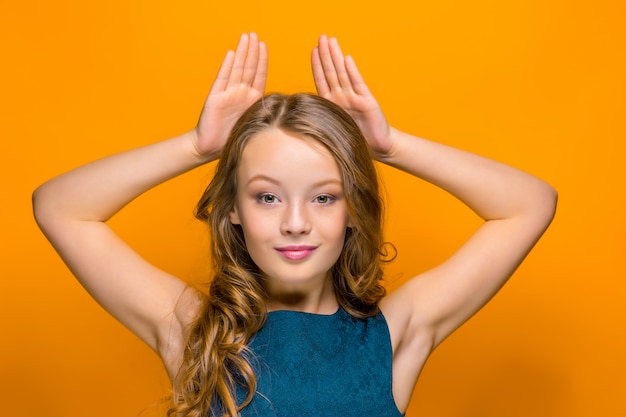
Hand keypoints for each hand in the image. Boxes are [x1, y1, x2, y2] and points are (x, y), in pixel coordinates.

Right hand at [193, 33, 267, 158]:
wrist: (210, 149)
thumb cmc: (232, 139)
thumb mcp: (255, 124)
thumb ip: (266, 115)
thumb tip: (289, 112)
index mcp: (252, 100)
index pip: (258, 75)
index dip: (261, 60)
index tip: (264, 45)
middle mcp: (240, 94)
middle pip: (248, 68)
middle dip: (252, 51)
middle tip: (254, 34)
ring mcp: (227, 94)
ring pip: (237, 69)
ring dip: (242, 52)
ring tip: (245, 37)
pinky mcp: (215, 98)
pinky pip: (222, 79)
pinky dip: (227, 66)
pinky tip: (231, 53)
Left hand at [312, 35, 392, 157]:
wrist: (378, 147)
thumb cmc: (355, 139)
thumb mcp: (332, 128)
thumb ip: (320, 118)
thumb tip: (293, 116)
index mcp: (332, 103)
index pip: (322, 80)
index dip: (317, 65)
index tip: (313, 50)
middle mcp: (342, 97)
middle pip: (332, 72)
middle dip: (326, 54)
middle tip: (322, 37)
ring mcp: (355, 98)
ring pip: (343, 74)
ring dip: (336, 57)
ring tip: (332, 41)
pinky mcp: (367, 101)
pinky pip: (358, 84)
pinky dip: (352, 71)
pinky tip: (347, 59)